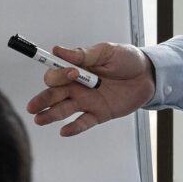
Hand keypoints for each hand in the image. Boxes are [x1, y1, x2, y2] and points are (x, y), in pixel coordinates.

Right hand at [25, 42, 156, 136]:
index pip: (56, 73)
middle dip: (42, 99)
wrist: (148, 76)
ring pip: (63, 109)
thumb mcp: (107, 52)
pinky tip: (64, 131)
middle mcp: (77, 86)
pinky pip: (83, 122)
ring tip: (39, 120)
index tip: (70, 72)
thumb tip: (58, 50)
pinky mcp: (98, 114)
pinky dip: (74, 128)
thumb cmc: (127, 60)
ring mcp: (87, 101)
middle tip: (33, 106)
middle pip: (53, 94)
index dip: (59, 74)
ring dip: (50, 115)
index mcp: (76, 69)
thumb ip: (83, 54)